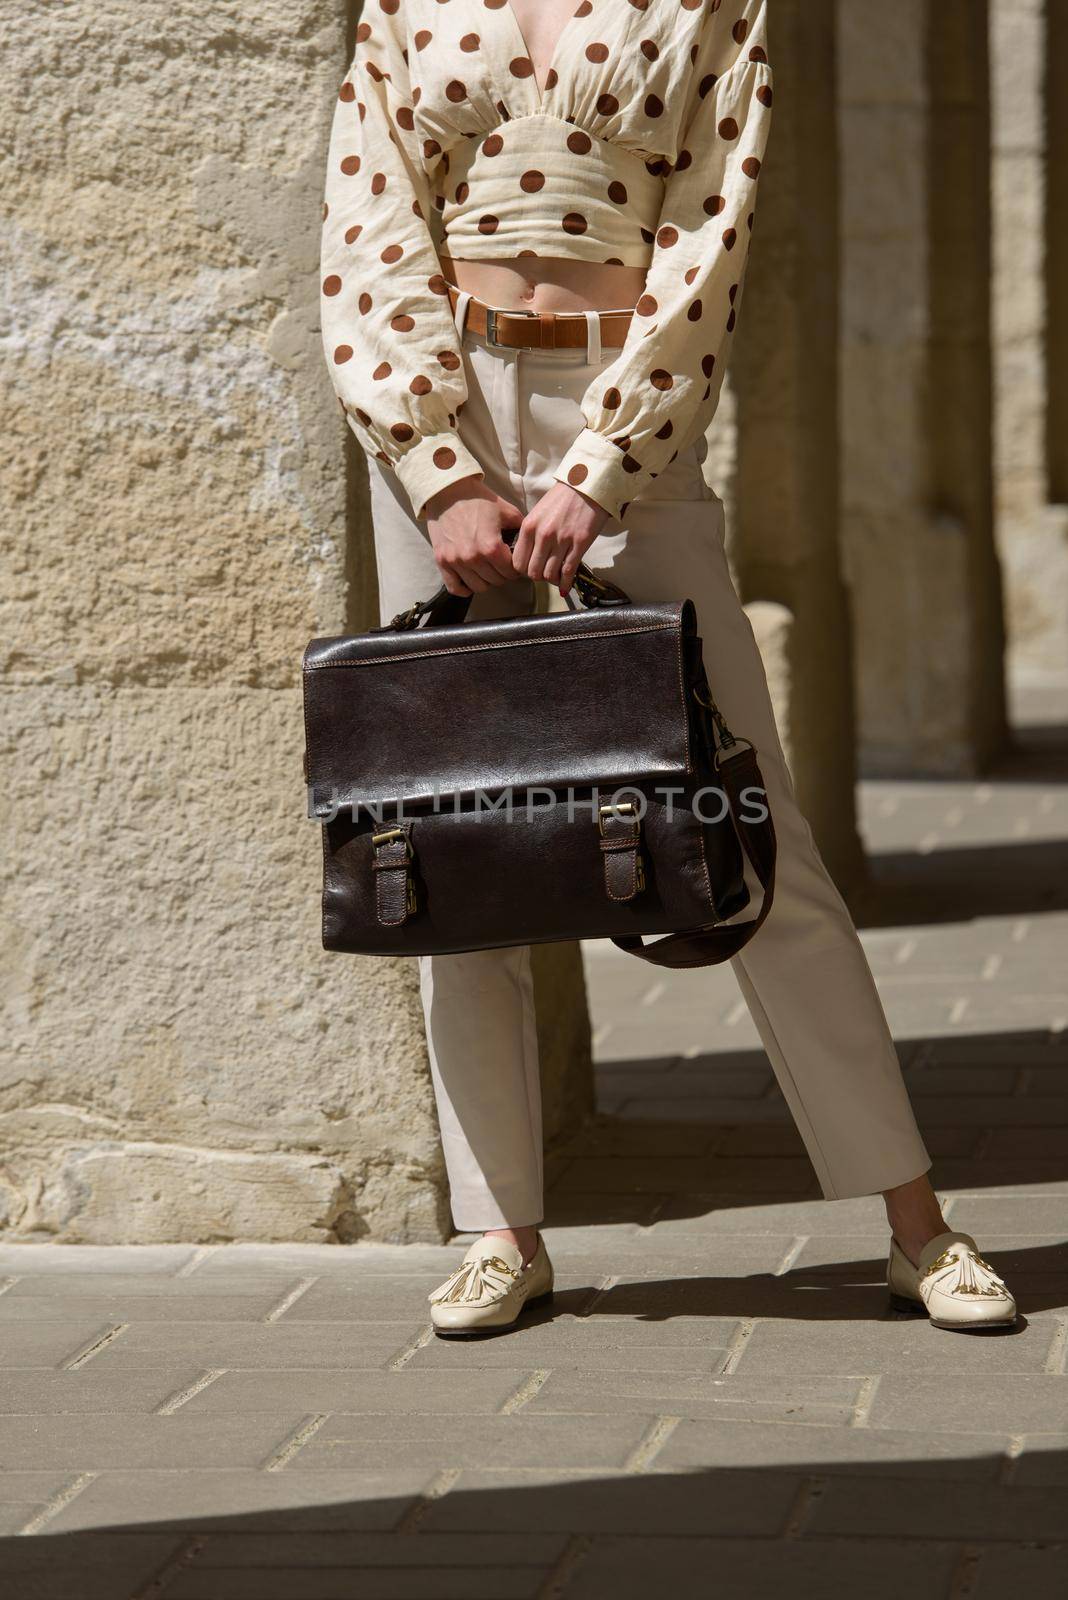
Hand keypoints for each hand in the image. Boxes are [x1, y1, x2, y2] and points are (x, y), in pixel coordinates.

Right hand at [425, 476, 524, 595]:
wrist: (448, 491)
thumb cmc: (478, 499)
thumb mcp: (507, 511)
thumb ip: (521, 530)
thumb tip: (531, 546)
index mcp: (491, 546)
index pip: (510, 572)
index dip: (515, 569)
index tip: (513, 563)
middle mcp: (473, 557)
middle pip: (496, 581)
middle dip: (502, 574)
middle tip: (501, 565)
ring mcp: (455, 561)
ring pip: (478, 587)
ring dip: (485, 581)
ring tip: (487, 569)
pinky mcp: (441, 561)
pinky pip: (455, 587)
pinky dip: (464, 587)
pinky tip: (470, 579)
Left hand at [510, 481, 611, 597]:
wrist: (587, 486)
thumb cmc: (562, 498)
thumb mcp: (538, 512)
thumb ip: (531, 533)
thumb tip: (529, 555)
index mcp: (529, 526)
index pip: (518, 562)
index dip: (523, 570)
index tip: (530, 569)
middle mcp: (543, 535)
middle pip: (533, 572)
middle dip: (538, 577)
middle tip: (544, 574)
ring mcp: (562, 540)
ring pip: (550, 574)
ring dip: (553, 580)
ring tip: (556, 576)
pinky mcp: (579, 543)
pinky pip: (569, 571)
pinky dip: (566, 583)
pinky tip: (566, 587)